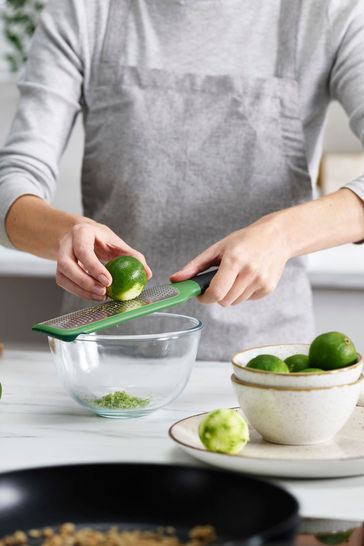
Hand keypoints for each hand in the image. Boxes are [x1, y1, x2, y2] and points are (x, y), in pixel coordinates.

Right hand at [56, 220, 151, 300]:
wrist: (81, 235)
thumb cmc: (101, 239)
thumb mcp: (116, 242)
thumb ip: (132, 256)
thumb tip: (147, 274)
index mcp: (81, 232)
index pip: (83, 250)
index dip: (94, 267)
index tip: (108, 281)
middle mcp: (66, 243)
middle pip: (67, 265)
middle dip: (85, 281)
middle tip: (103, 292)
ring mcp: (60, 257)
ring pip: (63, 276)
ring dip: (81, 290)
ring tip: (101, 296)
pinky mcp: (59, 270)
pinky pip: (64, 284)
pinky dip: (78, 292)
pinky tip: (93, 295)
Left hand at [170, 217, 290, 305]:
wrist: (277, 237)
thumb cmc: (245, 240)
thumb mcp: (218, 248)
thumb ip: (195, 266)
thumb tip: (175, 279)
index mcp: (234, 260)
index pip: (216, 292)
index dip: (205, 298)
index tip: (201, 295)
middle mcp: (249, 272)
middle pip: (224, 300)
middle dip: (216, 295)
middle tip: (217, 283)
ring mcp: (260, 281)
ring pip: (235, 302)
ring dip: (229, 295)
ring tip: (234, 277)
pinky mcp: (268, 288)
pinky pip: (247, 299)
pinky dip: (243, 293)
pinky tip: (247, 278)